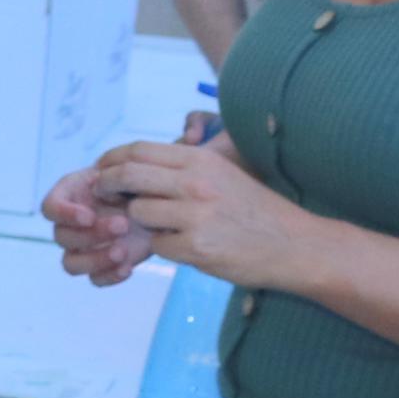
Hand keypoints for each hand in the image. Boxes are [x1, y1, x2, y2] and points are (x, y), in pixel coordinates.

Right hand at [39, 163, 155, 285]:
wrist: (154, 202)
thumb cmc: (134, 182)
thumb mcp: (124, 171)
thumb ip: (112, 177)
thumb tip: (101, 191)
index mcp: (69, 196)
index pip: (50, 209)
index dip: (65, 215)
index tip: (89, 216)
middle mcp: (70, 225)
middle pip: (62, 238)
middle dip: (92, 234)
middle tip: (123, 225)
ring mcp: (83, 248)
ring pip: (71, 264)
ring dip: (95, 260)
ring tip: (123, 252)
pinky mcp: (102, 266)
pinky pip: (94, 279)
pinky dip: (109, 276)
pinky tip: (128, 268)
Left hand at [84, 133, 303, 287]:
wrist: (297, 246)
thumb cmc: (255, 210)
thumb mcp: (221, 174)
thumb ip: (181, 168)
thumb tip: (130, 165)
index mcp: (200, 160)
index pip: (137, 150)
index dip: (111, 159)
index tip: (101, 169)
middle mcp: (196, 182)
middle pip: (127, 175)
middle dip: (107, 185)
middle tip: (104, 195)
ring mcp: (195, 216)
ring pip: (138, 212)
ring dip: (141, 221)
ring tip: (165, 226)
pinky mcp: (195, 247)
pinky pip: (157, 245)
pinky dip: (165, 247)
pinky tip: (187, 247)